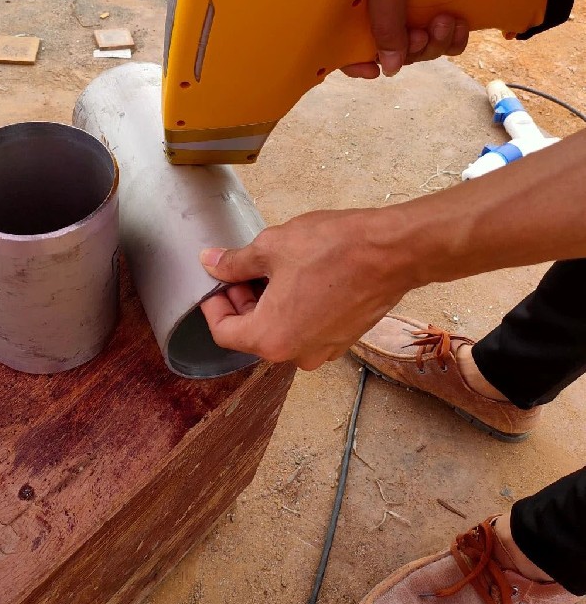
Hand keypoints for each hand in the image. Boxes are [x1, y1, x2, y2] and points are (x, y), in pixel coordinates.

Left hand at [199, 209, 413, 370]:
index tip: (215, 280)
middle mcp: (296, 355)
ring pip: (280, 330)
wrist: (392, 252)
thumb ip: (235, 262)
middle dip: (242, 300)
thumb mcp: (271, 248)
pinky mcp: (343, 339)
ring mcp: (323, 350)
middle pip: (252, 333)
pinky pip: (306, 329)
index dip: (213, 304)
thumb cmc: (333, 249)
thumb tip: (210, 263)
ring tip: (273, 267)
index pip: (223, 332)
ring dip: (269, 303)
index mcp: (271, 339)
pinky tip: (300, 276)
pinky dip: (295, 308)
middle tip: (242, 267)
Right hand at [344, 0, 502, 79]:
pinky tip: (459, 20)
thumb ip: (385, 21)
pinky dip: (454, 38)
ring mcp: (413, 8)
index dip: (354, 59)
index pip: (344, 37)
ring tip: (446, 19)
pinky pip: (444, 43)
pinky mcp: (440, 9)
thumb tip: (387, 64)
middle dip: (409, 50)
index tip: (372, 69)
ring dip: (435, 43)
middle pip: (386, 51)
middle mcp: (382, 3)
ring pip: (419, 50)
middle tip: (421, 34)